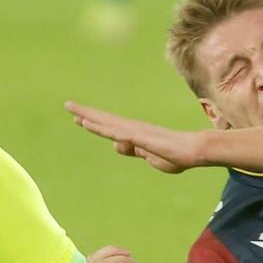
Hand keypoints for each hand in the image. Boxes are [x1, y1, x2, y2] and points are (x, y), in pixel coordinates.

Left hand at [66, 101, 204, 173]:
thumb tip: (116, 146)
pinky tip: (86, 123)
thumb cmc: (176, 155)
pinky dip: (98, 127)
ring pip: (106, 123)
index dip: (94, 123)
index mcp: (135, 135)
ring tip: (71, 109)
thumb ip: (134, 150)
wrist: (194, 151)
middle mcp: (132, 129)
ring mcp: (134, 131)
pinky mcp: (138, 136)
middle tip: (68, 105)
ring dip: (88, 116)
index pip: (110, 127)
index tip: (79, 119)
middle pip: (105, 120)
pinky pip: (114, 131)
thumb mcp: (151, 157)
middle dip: (85, 113)